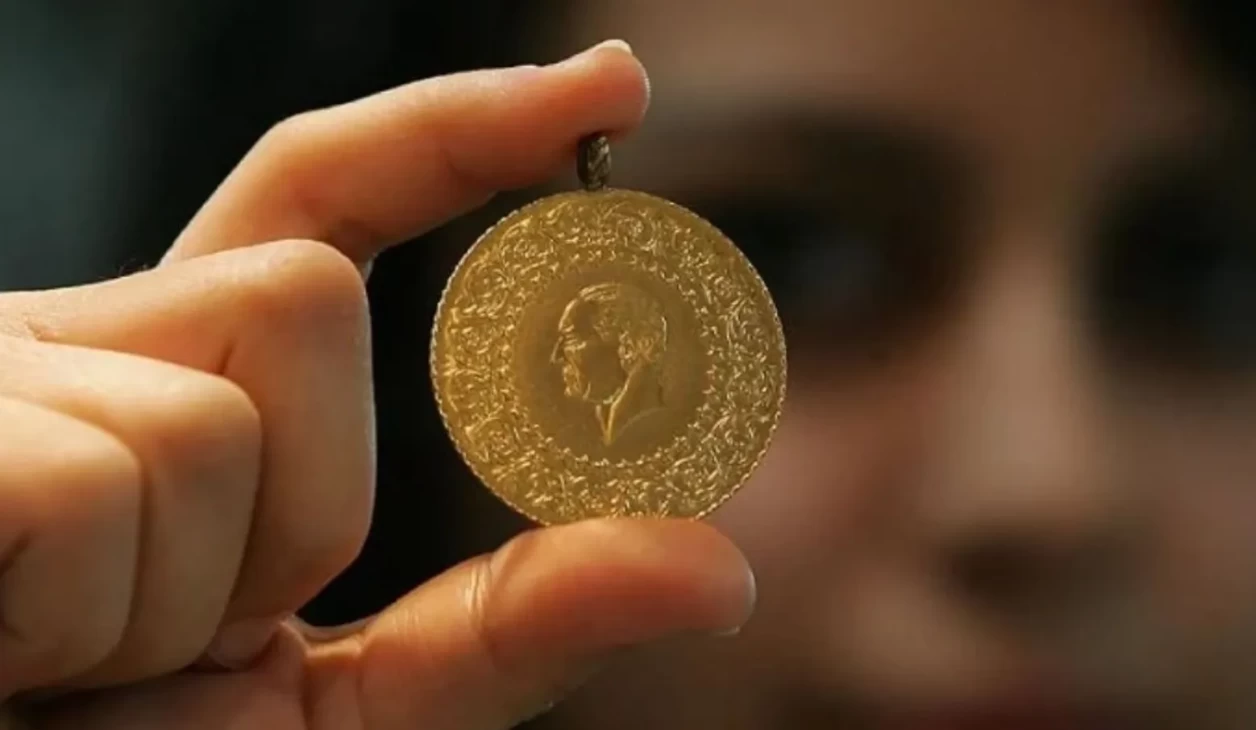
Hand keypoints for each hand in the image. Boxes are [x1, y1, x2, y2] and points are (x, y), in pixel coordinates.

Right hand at [0, 40, 754, 729]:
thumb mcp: (343, 713)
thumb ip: (508, 632)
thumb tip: (719, 573)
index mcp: (169, 380)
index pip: (322, 203)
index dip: (462, 135)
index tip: (612, 90)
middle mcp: (82, 337)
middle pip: (309, 293)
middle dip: (297, 500)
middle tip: (175, 630)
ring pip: (225, 404)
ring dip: (184, 593)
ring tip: (67, 663)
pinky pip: (114, 480)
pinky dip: (87, 615)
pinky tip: (2, 650)